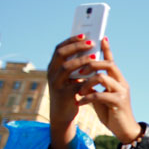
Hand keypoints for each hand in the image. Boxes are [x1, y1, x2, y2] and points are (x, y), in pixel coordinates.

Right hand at [47, 34, 95, 148]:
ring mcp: (56, 84)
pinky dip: (86, 78)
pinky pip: (75, 83)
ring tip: (95, 57)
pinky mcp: (63, 95)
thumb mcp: (71, 77)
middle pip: (61, 55)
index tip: (83, 34)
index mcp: (53, 67)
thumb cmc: (70, 92)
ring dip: (82, 61)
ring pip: (67, 68)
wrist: (63, 114)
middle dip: (76, 47)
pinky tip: (96, 75)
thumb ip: (77, 65)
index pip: (59, 49)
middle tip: (91, 43)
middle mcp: (51, 73)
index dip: (70, 41)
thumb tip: (92, 48)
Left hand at [75, 38, 141, 143]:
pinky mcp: (119, 102)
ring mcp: (121, 92)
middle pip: (108, 64)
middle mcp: (121, 83)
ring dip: (87, 82)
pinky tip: (80, 103)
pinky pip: (100, 94)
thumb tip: (82, 77)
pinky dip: (87, 97)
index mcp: (118, 80)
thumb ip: (95, 86)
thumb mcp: (101, 97)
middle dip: (91, 64)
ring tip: (79, 91)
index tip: (101, 37)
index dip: (107, 49)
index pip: (112, 61)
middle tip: (79, 72)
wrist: (124, 130)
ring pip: (103, 77)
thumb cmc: (111, 113)